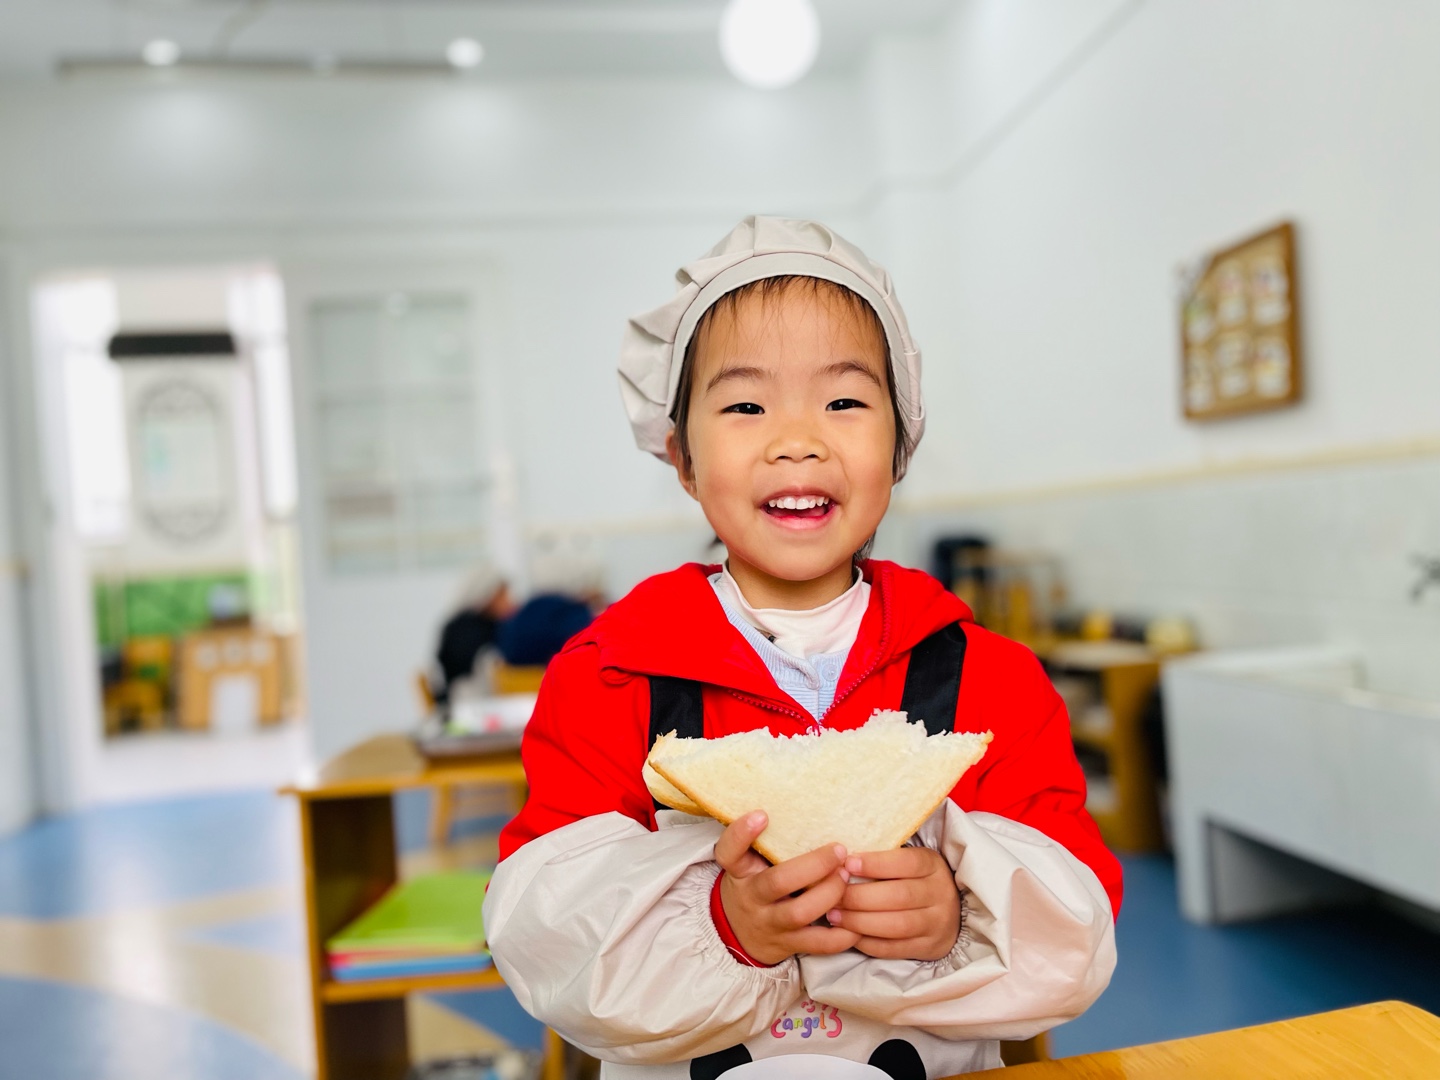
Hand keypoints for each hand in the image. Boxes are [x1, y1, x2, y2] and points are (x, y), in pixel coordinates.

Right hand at [715, 811, 860, 965]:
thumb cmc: (753, 886)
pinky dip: (841, 935)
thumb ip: (767, 842)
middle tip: (839, 850)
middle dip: (813, 866)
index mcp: (740, 872)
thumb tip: (806, 801)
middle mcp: (752, 898)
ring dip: (829, 894)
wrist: (737, 936)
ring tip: (846, 877)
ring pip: (799, 912)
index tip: (763, 814)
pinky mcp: (788, 945)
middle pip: (777, 882)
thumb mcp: (748, 863)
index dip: (742, 834)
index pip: (728, 852)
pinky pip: (817, 944)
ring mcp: (770, 924)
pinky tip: (857, 920)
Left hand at [827, 847, 960, 960]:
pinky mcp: (928, 948)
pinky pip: (894, 948)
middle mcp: (940, 894)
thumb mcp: (908, 863)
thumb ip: (882, 861)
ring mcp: (937, 924)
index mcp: (933, 866)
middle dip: (860, 897)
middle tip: (833, 896)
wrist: (950, 913)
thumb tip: (840, 861)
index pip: (907, 862)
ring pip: (897, 925)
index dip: (876, 863)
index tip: (848, 864)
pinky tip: (848, 935)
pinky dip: (868, 943)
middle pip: (899, 896)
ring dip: (860, 922)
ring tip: (835, 916)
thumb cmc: (915, 880)